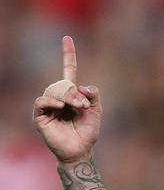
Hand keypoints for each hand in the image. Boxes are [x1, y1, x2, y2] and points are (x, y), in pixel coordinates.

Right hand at [32, 36, 101, 163]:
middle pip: (63, 84)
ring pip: (54, 91)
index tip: (67, 38)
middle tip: (84, 105)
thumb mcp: (96, 112)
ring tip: (77, 108)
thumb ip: (93, 96)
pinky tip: (60, 106)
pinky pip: (42, 102)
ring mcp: (48, 106)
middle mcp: (58, 97)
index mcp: (71, 94)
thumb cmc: (87, 133)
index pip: (68, 70)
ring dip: (67, 97)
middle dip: (74, 93)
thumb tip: (83, 86)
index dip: (68, 55)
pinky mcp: (40, 116)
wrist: (80, 151)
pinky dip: (51, 101)